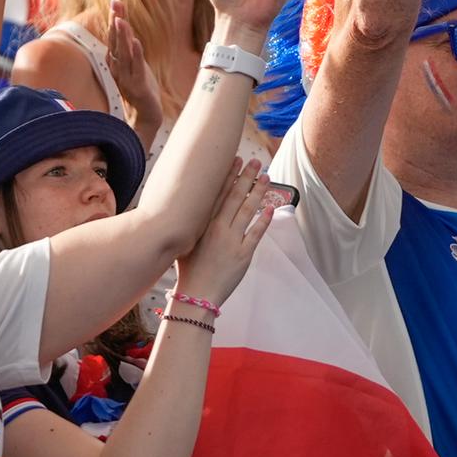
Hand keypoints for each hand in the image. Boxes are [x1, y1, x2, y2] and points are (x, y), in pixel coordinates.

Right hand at [106, 0, 162, 133]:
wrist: (146, 112)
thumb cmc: (140, 86)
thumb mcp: (133, 63)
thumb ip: (127, 46)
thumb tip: (123, 26)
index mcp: (116, 61)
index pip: (114, 36)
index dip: (114, 18)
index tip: (115, 0)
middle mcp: (118, 67)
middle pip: (115, 40)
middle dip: (116, 20)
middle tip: (116, 2)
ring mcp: (126, 76)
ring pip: (123, 52)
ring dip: (122, 35)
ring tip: (121, 19)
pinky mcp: (137, 84)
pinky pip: (136, 67)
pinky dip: (136, 54)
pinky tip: (135, 41)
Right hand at [174, 157, 271, 306]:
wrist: (196, 297)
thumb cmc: (188, 271)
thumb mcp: (185, 243)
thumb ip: (193, 226)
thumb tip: (193, 212)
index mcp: (204, 225)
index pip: (219, 193)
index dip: (229, 175)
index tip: (236, 160)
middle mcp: (219, 229)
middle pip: (236, 196)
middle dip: (246, 177)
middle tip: (256, 162)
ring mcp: (233, 241)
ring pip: (248, 210)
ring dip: (259, 192)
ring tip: (267, 177)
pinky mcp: (244, 255)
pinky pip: (257, 233)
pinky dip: (264, 220)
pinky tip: (271, 207)